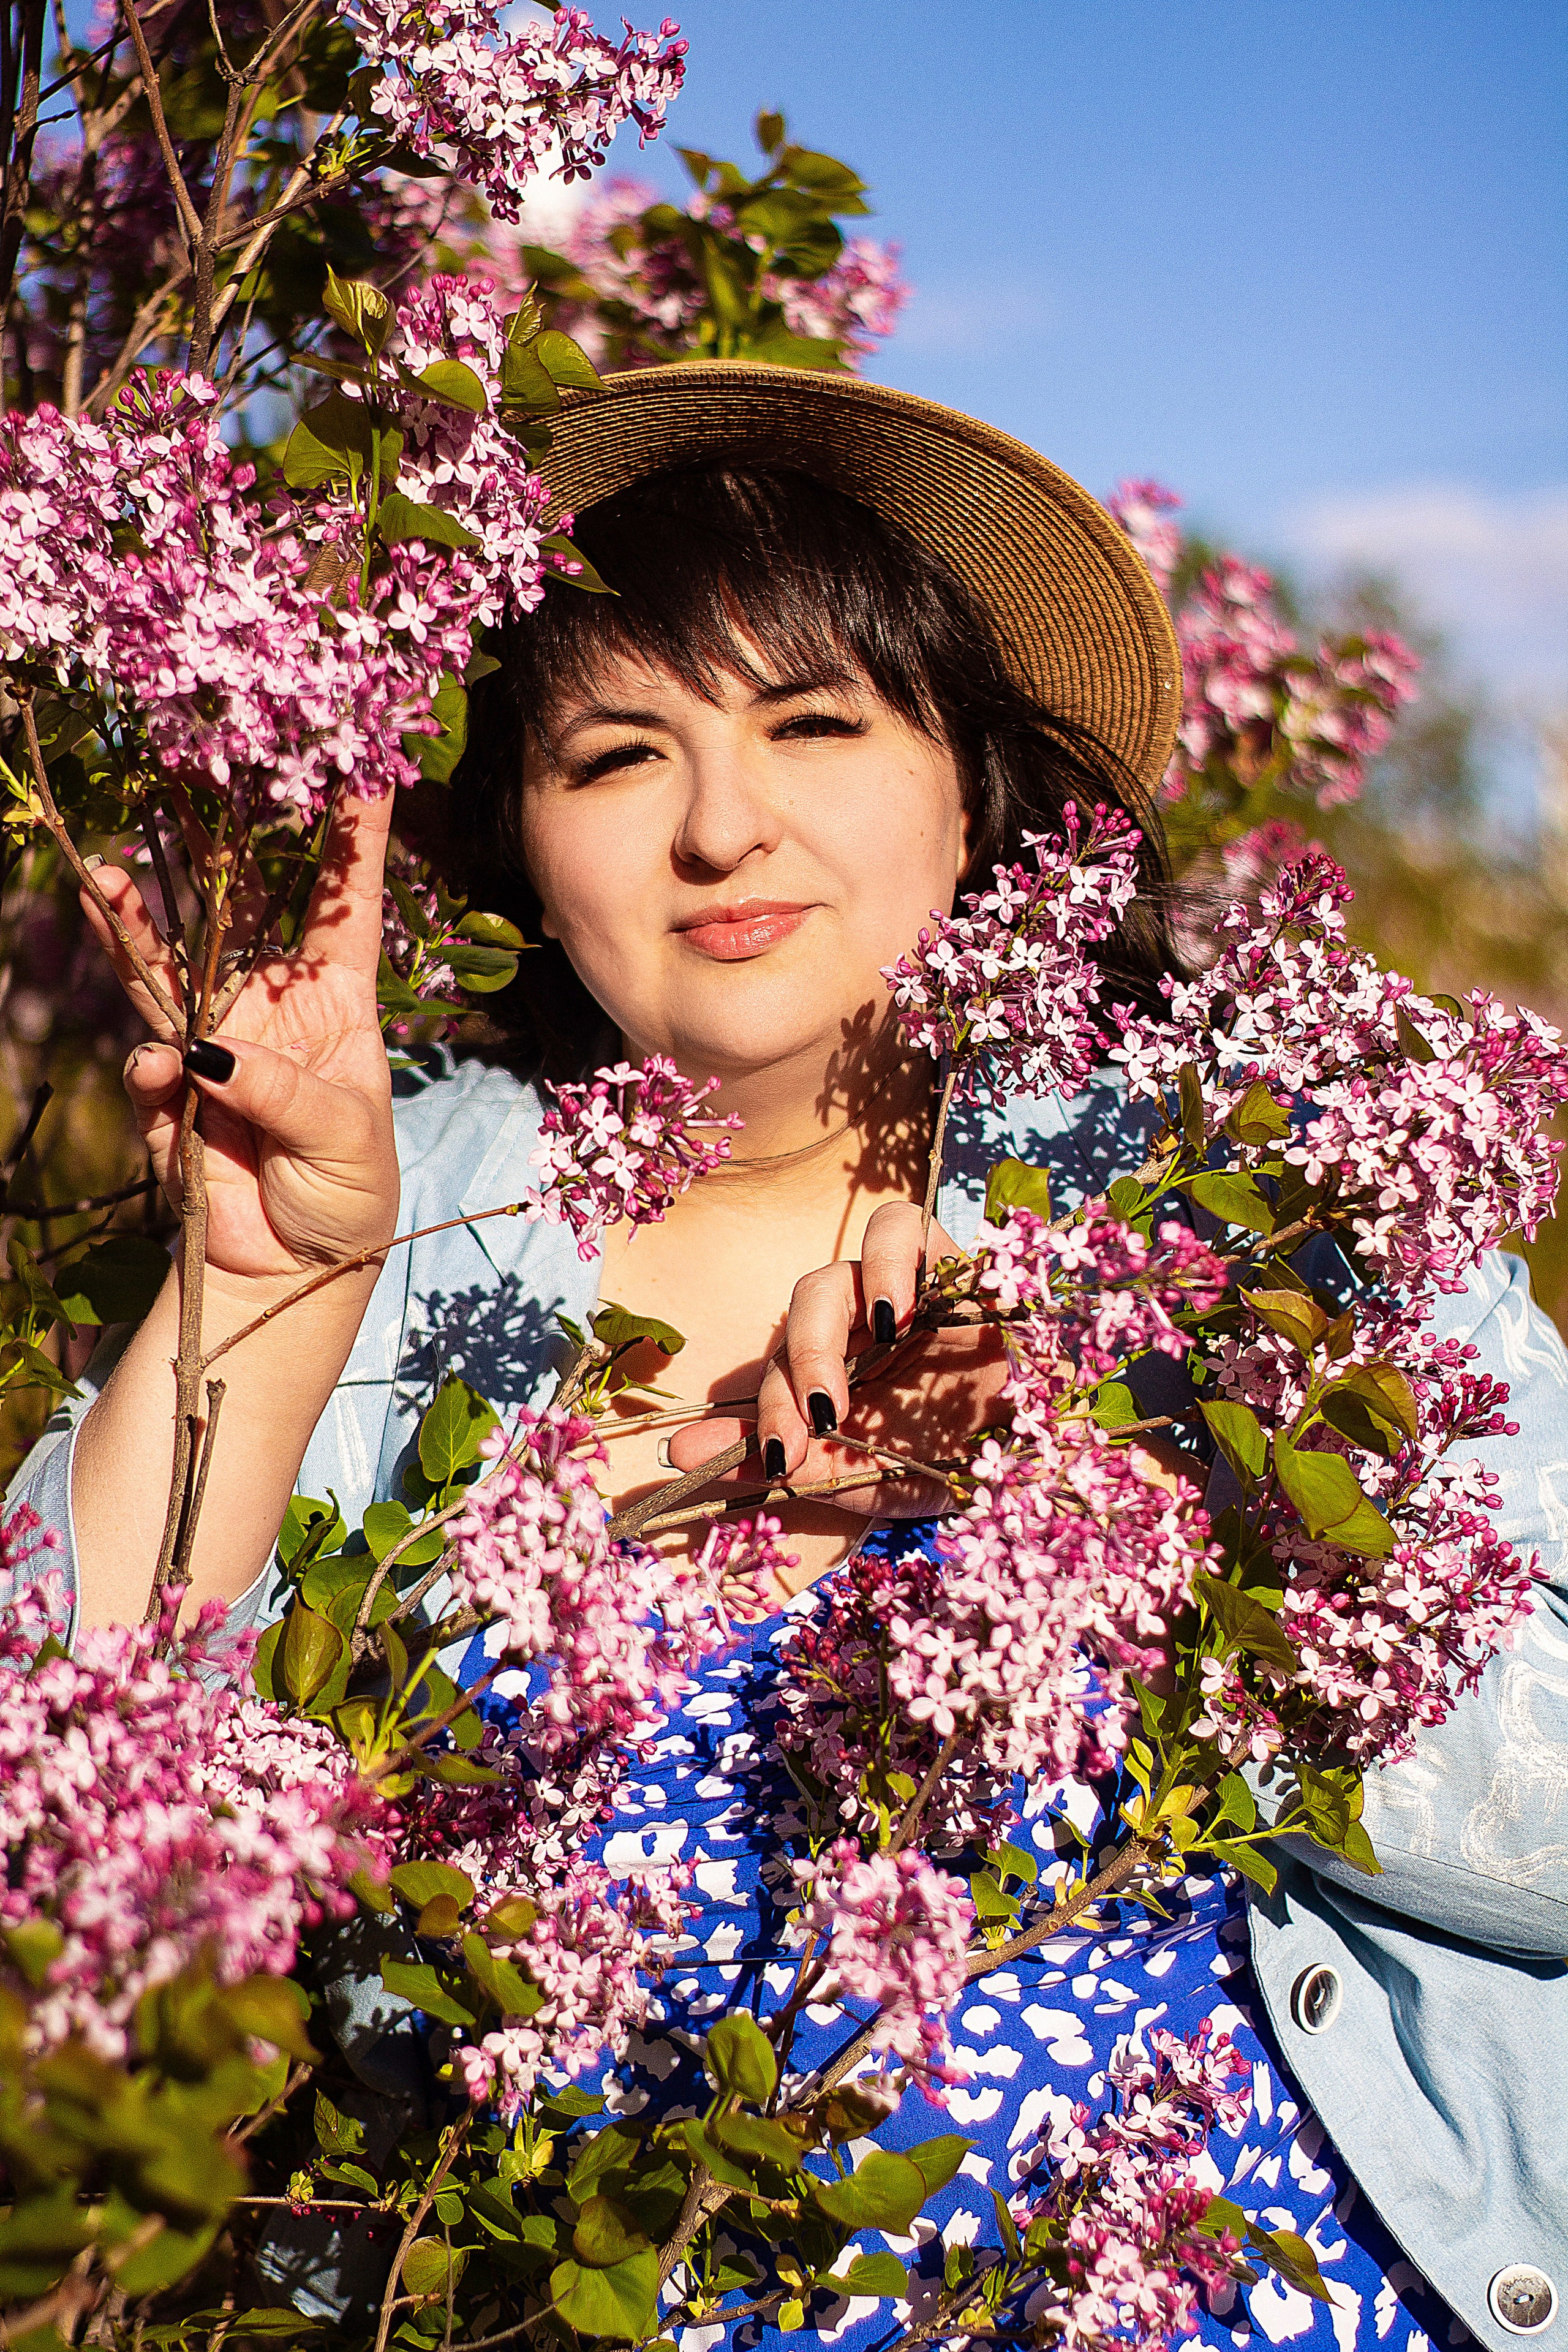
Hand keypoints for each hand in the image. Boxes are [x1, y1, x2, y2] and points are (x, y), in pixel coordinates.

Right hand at [83, 790, 400, 1283]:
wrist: (294, 1268)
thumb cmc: (347, 1191)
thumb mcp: (344, 1135)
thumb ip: (282, 1088)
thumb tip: (208, 1052)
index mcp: (336, 1001)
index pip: (344, 905)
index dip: (354, 838)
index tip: (363, 765)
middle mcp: (269, 1008)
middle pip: (235, 917)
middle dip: (208, 856)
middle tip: (187, 787)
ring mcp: (214, 1045)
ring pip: (165, 970)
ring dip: (133, 928)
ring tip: (104, 881)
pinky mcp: (171, 1094)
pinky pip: (150, 1061)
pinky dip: (154, 1067)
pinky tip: (168, 1077)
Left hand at [668, 1200, 1011, 1518]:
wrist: (1064, 1454)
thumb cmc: (970, 1466)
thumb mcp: (873, 1480)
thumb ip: (790, 1464)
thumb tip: (683, 1454)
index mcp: (841, 1380)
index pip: (773, 1376)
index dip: (745, 1413)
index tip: (727, 1458)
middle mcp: (862, 1332)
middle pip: (793, 1334)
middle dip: (784, 1389)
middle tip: (796, 1442)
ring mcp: (901, 1293)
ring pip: (829, 1283)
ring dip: (815, 1340)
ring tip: (831, 1401)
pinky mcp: (949, 1259)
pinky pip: (900, 1227)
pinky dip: (886, 1261)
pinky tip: (895, 1316)